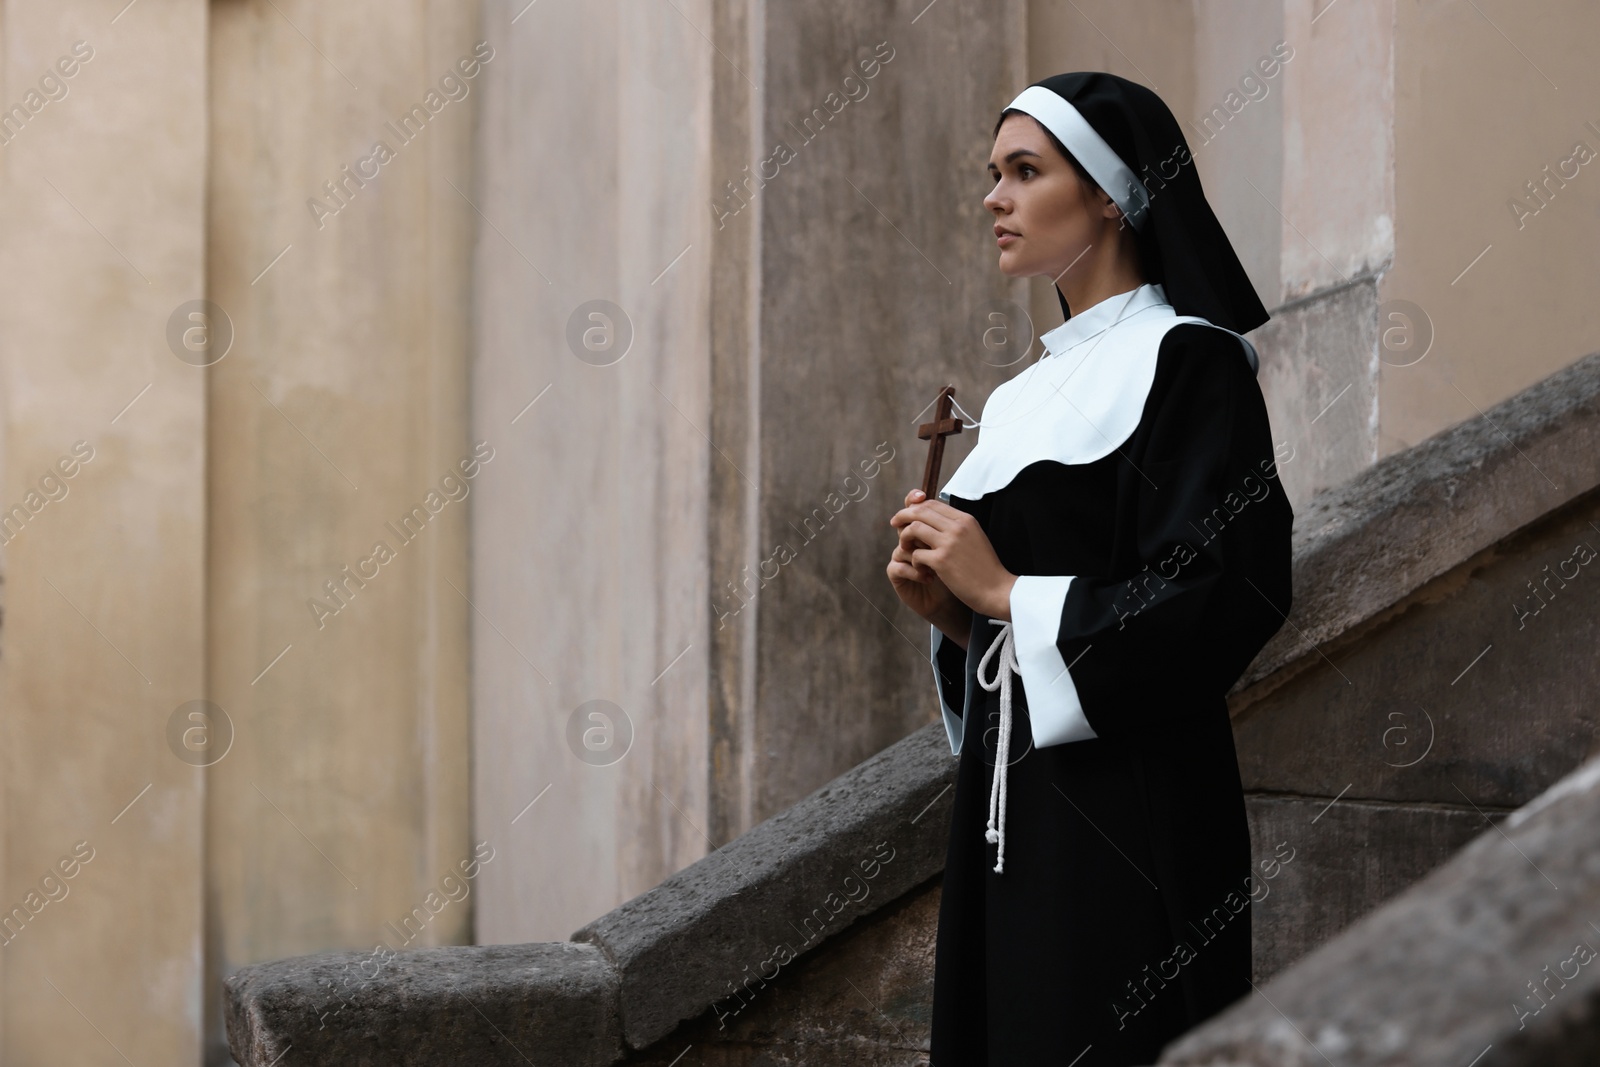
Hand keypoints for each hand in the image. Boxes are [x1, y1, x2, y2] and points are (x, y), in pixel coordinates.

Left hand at [888, 489, 1016, 622]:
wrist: (997, 590)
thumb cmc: (985, 568)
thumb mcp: (974, 538)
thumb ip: (956, 528)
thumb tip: (933, 520)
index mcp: (965, 519)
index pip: (933, 503)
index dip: (915, 507)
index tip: (906, 516)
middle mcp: (957, 527)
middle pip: (920, 511)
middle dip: (903, 516)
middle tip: (894, 524)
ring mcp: (949, 543)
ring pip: (914, 528)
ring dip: (905, 538)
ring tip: (906, 549)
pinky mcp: (942, 561)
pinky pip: (915, 553)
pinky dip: (913, 561)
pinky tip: (921, 569)